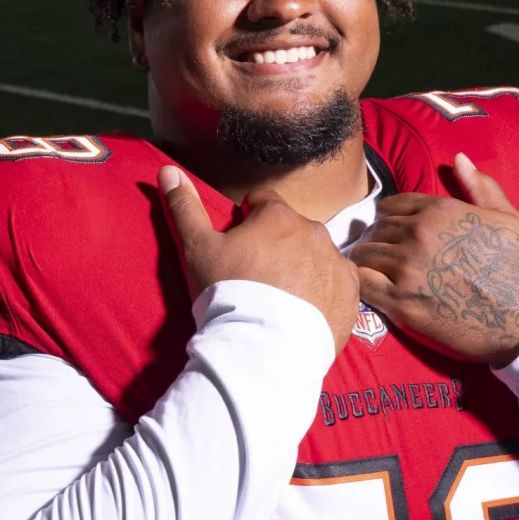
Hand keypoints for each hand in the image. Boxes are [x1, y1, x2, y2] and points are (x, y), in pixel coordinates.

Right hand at [159, 166, 359, 352]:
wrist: (262, 349)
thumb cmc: (228, 293)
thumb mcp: (198, 249)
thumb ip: (185, 207)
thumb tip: (168, 170)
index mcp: (278, 216)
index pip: (263, 201)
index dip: (247, 219)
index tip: (239, 245)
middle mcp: (314, 231)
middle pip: (292, 229)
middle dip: (277, 244)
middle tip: (257, 277)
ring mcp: (336, 263)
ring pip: (316, 254)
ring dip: (302, 266)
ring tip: (279, 298)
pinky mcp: (350, 293)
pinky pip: (337, 283)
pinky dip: (323, 291)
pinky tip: (302, 310)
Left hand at [349, 153, 518, 365]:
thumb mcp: (507, 216)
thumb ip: (479, 185)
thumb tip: (459, 158)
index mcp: (439, 210)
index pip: (391, 205)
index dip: (390, 217)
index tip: (392, 229)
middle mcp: (417, 235)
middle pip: (376, 229)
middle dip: (377, 238)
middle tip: (383, 252)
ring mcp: (406, 269)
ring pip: (364, 254)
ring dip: (367, 260)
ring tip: (375, 269)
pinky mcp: (400, 302)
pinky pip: (361, 284)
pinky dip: (361, 283)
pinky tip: (371, 287)